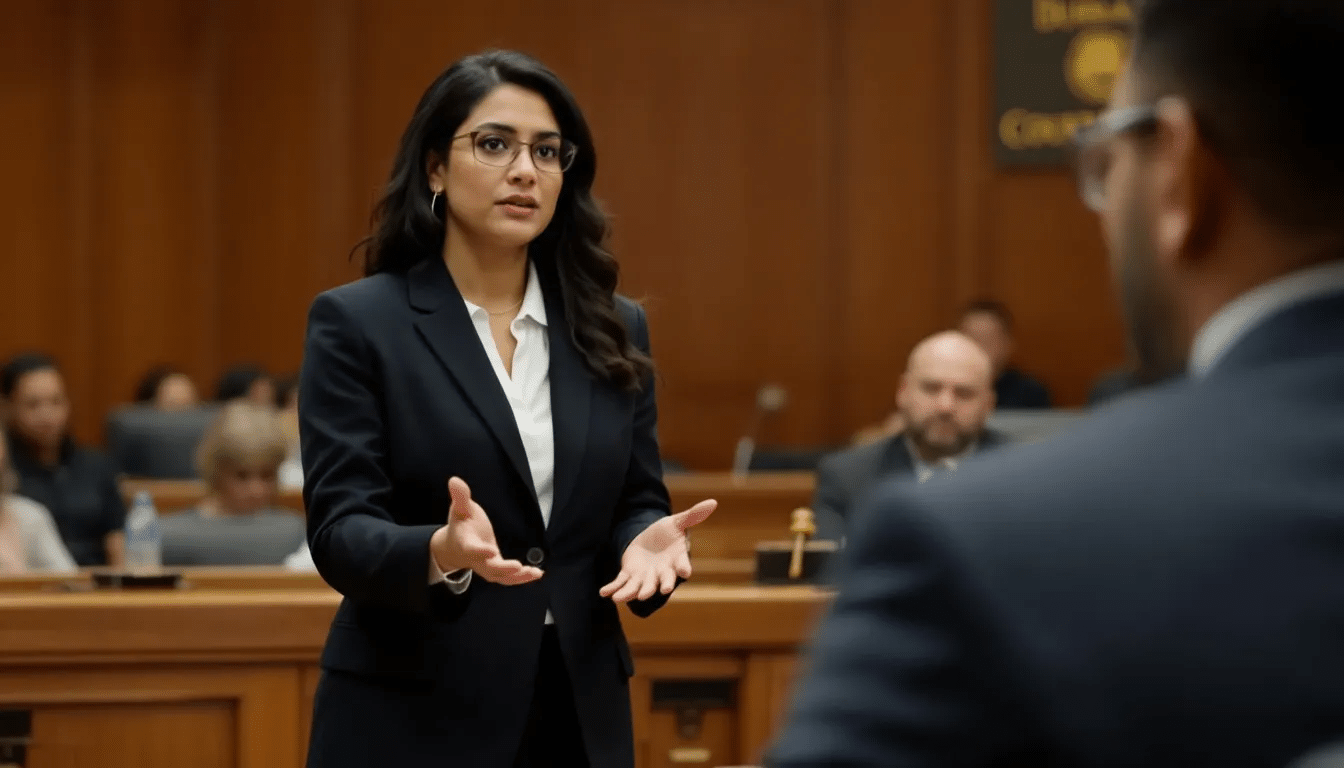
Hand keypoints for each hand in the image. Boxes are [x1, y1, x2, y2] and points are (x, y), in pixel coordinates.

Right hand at [429, 477, 542, 585]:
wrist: (454, 547)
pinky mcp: (496, 569)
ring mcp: (487, 567)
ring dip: (518, 577)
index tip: (492, 550)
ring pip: (501, 576)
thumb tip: (454, 479)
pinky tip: (538, 573)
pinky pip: (509, 577)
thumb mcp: (459, 509)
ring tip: (535, 573)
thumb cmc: (460, 525)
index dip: (481, 551)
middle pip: (489, 568)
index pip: (472, 549)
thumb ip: (460, 496)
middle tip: (517, 567)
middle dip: (503, 568)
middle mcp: (476, 560)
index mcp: (466, 544)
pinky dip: (522, 577)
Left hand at [600, 499, 716, 602]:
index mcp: (675, 560)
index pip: (681, 565)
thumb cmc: (667, 533)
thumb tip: (713, 502)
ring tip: (619, 599)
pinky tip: (604, 592)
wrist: (650, 540)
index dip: (684, 568)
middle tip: (661, 591)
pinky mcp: (629, 574)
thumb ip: (692, 516)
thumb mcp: (677, 522)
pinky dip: (613, 588)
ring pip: (638, 587)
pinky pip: (621, 583)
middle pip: (660, 581)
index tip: (686, 572)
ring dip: (629, 593)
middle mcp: (661, 572)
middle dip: (659, 586)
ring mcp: (644, 576)